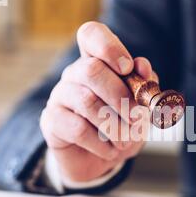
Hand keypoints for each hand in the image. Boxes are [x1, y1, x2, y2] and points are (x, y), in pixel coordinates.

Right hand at [40, 21, 156, 182]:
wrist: (100, 162)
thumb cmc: (122, 127)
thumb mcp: (140, 108)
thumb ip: (144, 85)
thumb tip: (143, 65)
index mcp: (97, 62)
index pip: (91, 34)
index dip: (108, 46)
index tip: (127, 68)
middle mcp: (74, 74)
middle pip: (92, 70)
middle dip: (121, 97)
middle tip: (137, 118)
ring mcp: (59, 96)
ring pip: (87, 101)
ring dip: (115, 125)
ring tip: (127, 140)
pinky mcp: (51, 121)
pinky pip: (78, 129)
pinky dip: (102, 143)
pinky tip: (111, 150)